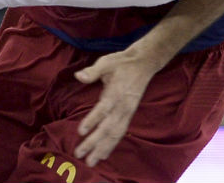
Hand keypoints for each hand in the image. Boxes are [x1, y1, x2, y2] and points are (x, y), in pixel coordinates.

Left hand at [72, 51, 161, 165]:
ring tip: (91, 161)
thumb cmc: (122, 62)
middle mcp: (123, 105)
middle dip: (94, 142)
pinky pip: (120, 133)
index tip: (81, 131)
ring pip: (115, 134)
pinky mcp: (129, 115)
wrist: (145, 63)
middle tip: (79, 153)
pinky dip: (111, 145)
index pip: (104, 108)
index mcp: (116, 92)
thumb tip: (79, 76)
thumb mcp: (107, 62)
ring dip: (103, 148)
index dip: (93, 120)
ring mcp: (127, 112)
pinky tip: (103, 154)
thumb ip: (93, 71)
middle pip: (109, 127)